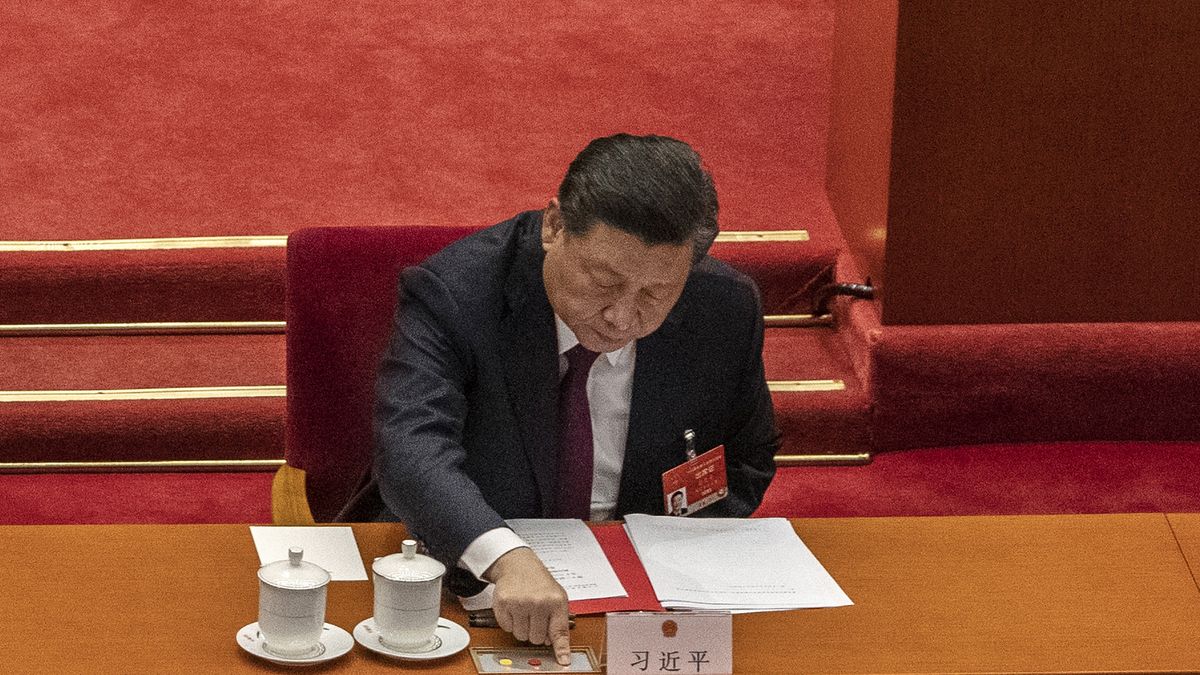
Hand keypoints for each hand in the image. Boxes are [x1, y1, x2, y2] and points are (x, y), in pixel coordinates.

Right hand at [483, 547, 571, 665]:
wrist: (518, 564)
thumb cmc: (539, 583)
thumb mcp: (557, 597)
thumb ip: (558, 622)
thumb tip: (554, 645)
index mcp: (556, 601)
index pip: (559, 632)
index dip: (561, 649)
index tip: (564, 661)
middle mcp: (538, 602)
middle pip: (537, 639)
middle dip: (536, 631)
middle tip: (535, 616)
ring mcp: (519, 603)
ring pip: (521, 636)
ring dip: (522, 628)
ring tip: (524, 610)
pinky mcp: (503, 604)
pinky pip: (506, 628)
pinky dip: (509, 622)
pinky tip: (514, 608)